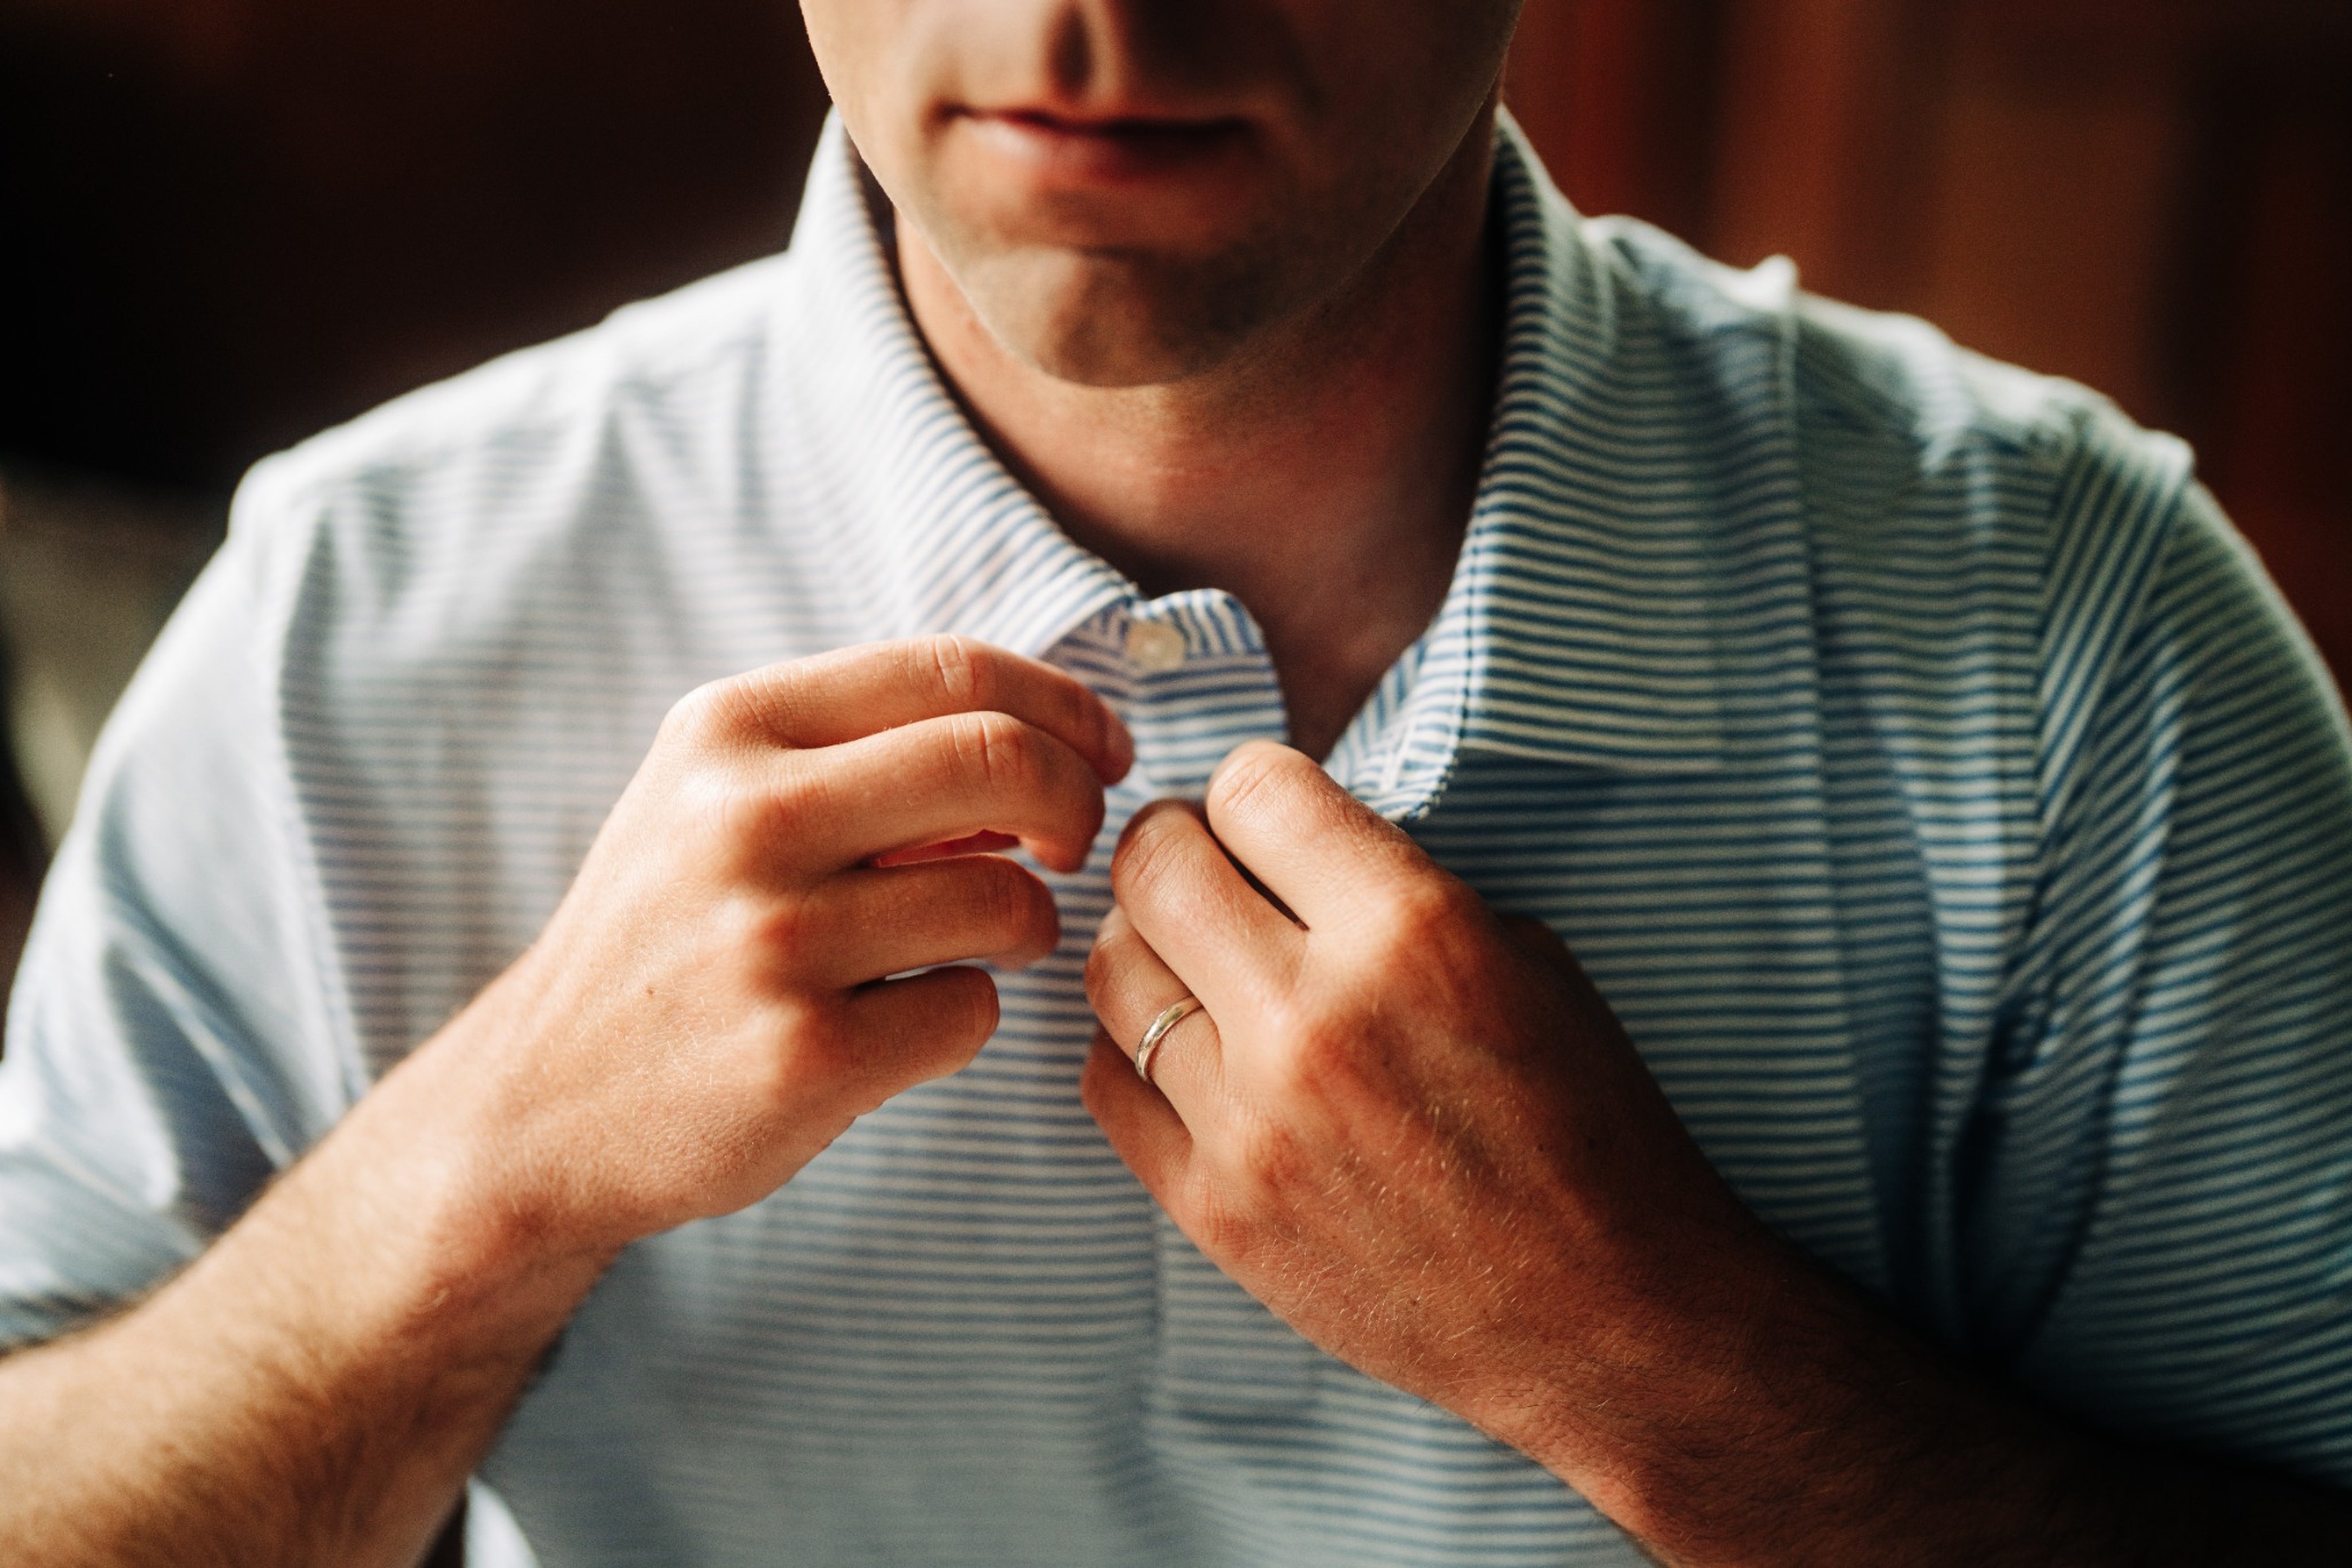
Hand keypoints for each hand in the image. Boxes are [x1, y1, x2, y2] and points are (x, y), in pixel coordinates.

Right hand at [436, 636, 1130, 1256]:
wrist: (541, 1103)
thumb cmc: (669, 935)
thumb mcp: (717, 798)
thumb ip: (860, 749)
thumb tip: (1045, 735)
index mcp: (730, 728)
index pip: (955, 671)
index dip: (1065, 707)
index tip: (1102, 750)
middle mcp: (744, 819)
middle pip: (1001, 761)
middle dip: (1075, 801)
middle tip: (1073, 844)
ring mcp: (771, 941)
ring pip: (1006, 899)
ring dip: (1029, 923)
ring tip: (982, 941)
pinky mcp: (802, 1056)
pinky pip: (972, 1011)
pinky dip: (968, 1015)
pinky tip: (906, 1022)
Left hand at [1081, 741, 1792, 1507]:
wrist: (1607, 1319)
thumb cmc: (1586, 1129)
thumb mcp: (1527, 960)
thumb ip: (1396, 890)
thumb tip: (1282, 852)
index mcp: (1410, 933)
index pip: (1252, 787)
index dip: (1252, 789)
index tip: (1264, 817)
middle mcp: (1313, 1017)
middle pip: (1151, 865)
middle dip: (1173, 846)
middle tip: (1205, 869)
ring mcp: (1249, 1122)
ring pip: (1110, 969)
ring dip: (1147, 945)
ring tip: (1195, 962)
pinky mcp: (1213, 1210)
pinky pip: (1104, 1085)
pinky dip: (1134, 1051)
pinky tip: (1189, 1054)